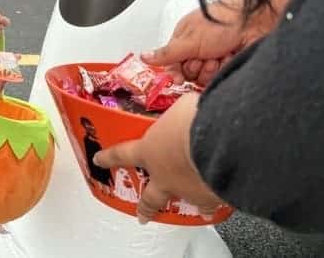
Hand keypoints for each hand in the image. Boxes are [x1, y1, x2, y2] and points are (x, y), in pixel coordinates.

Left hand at [93, 94, 224, 222]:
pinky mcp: (212, 198)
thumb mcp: (179, 107)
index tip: (99, 160)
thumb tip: (186, 108)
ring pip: (186, 201)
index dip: (109, 157)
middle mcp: (166, 176)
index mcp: (150, 150)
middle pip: (150, 197)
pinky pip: (213, 201)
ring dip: (190, 202)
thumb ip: (178, 114)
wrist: (221, 143)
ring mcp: (188, 190)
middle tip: (142, 216)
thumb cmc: (194, 120)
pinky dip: (219, 199)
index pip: (122, 153)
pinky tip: (224, 199)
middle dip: (145, 207)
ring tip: (199, 210)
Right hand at [142, 0, 281, 84]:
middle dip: (196, 67)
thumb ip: (166, 53)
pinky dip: (223, 70)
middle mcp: (198, 48)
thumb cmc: (225, 19)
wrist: (258, 22)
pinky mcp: (228, 66)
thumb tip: (144, 56)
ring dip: (210, 68)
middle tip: (204, 55)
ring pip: (202, 79)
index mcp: (184, 37)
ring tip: (220, 54)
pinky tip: (229, 58)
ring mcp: (214, 57)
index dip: (174, 71)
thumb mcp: (190, 38)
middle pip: (186, 73)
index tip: (177, 77)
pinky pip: (218, 80)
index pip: (171, 62)